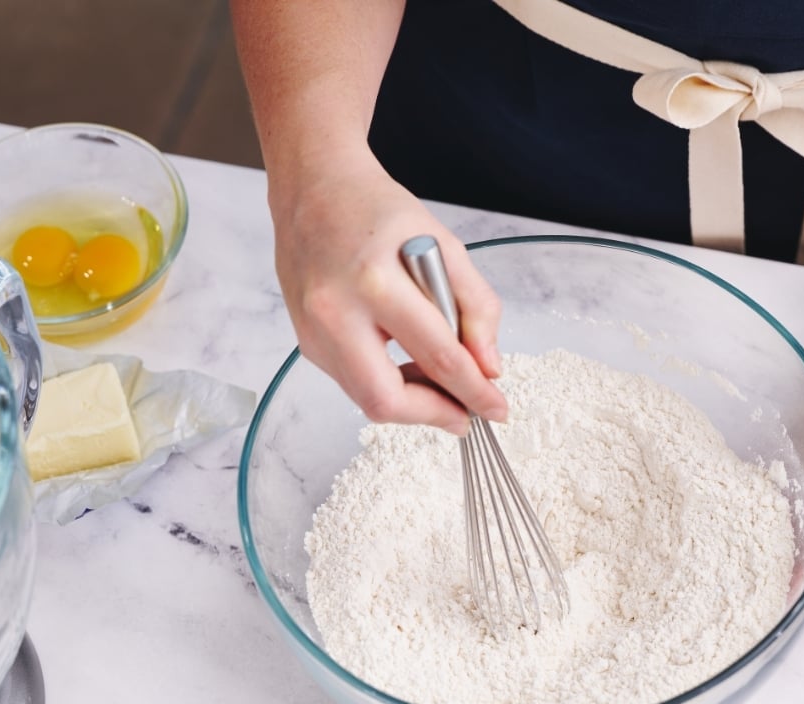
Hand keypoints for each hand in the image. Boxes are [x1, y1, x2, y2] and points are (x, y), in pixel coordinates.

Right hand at [270, 150, 505, 434]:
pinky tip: (407, 363)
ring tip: (440, 381)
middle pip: (386, 399)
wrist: (315, 189)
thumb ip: (476, 307)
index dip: (473, 392)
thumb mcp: (445, 246)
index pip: (436, 356)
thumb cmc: (378, 212)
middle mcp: (334, 312)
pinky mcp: (306, 343)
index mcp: (375, 281)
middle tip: (466, 414)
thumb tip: (487, 366)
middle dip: (434, 415)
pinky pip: (353, 383)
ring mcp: (312, 332)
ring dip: (412, 401)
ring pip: (367, 399)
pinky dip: (388, 383)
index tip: (496, 408)